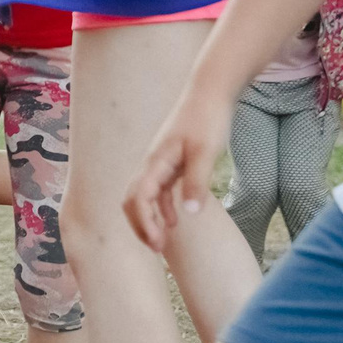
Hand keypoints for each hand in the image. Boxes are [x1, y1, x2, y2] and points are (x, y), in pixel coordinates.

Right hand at [124, 90, 234, 251]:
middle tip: (157, 249)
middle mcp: (152, 163)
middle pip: (133, 199)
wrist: (210, 92)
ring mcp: (160, 163)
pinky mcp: (171, 162)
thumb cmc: (207, 119)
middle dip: (140, 226)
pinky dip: (160, 208)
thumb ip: (196, 182)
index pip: (139, 198)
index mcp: (156, 162)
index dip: (144, 223)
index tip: (158, 245)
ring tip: (163, 243)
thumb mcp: (206, 152)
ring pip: (143, 196)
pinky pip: (157, 190)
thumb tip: (189, 214)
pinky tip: (175, 222)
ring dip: (149, 220)